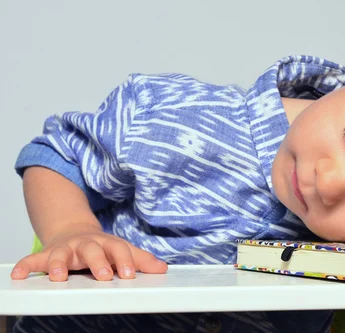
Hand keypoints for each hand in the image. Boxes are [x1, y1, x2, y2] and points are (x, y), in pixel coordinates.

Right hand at [10, 224, 167, 280]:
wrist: (74, 231)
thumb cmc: (101, 247)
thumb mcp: (121, 250)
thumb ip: (140, 260)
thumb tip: (163, 269)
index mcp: (107, 244)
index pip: (118, 250)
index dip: (124, 261)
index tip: (128, 275)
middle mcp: (86, 245)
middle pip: (93, 251)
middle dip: (98, 263)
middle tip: (103, 276)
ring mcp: (66, 249)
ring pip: (62, 254)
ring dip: (60, 264)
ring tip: (59, 277)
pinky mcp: (47, 254)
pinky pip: (34, 259)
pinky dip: (26, 265)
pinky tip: (18, 274)